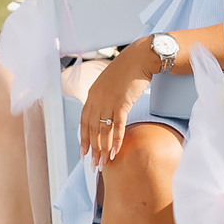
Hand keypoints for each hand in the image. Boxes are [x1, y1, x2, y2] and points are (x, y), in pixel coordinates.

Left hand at [79, 48, 154, 164]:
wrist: (140, 58)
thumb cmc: (128, 70)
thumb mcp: (109, 84)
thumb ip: (104, 97)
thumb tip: (105, 111)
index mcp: (92, 95)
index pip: (84, 122)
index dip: (83, 139)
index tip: (83, 153)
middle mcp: (97, 100)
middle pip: (92, 130)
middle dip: (92, 149)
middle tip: (94, 164)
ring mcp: (109, 102)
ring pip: (103, 131)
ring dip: (103, 149)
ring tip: (104, 163)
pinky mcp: (122, 104)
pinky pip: (117, 126)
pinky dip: (116, 140)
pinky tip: (116, 151)